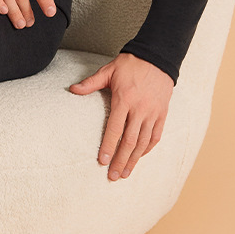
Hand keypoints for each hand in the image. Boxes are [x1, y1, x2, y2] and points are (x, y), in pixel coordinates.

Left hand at [69, 52, 173, 178]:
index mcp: (124, 99)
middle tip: (113, 176)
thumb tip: (72, 90)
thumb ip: (91, 83)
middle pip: (130, 141)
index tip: (103, 161)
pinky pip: (155, 135)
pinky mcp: (162, 113)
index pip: (115, 128)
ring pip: (143, 142)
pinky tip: (139, 157)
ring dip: (134, 160)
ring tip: (126, 173)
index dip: (109, 146)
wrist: (157, 57)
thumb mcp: (108, 70)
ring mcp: (153, 112)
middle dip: (121, 160)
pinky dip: (148, 149)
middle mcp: (140, 109)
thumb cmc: (130, 64)